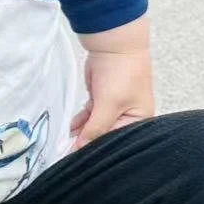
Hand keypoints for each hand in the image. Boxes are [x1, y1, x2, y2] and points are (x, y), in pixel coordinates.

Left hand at [72, 16, 154, 150]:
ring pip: (94, 128)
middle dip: (88, 143)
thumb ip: (95, 128)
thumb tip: (81, 149)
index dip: (98, 150)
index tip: (78, 159)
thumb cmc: (121, 74)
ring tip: (64, 143)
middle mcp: (128, 118)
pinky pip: (88, 118)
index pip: (117, 142)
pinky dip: (79, 123)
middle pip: (105, 136)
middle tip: (67, 153)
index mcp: (139, 121)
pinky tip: (69, 130)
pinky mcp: (100, 102)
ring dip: (81, 133)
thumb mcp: (109, 104)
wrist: (113, 45)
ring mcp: (113, 110)